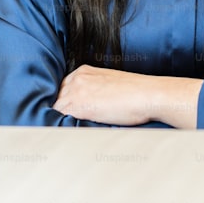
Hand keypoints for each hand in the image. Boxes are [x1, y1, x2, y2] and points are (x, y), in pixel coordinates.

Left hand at [53, 65, 199, 127]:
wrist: (147, 94)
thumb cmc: (136, 93)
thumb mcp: (110, 84)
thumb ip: (94, 89)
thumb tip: (89, 104)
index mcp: (84, 71)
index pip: (64, 88)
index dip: (66, 102)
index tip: (68, 112)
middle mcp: (77, 78)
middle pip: (57, 97)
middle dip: (61, 110)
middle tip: (66, 122)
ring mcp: (75, 91)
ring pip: (56, 108)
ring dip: (61, 118)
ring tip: (66, 129)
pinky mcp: (78, 106)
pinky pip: (59, 118)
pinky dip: (61, 125)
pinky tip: (68, 131)